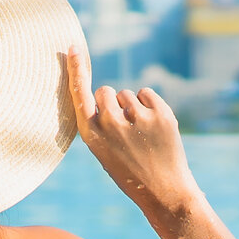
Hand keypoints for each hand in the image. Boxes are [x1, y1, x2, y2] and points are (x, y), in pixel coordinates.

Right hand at [63, 50, 203, 215]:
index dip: (76, 69)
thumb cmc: (130, 171)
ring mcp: (138, 119)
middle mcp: (112, 125)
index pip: (80, 94)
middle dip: (113, 102)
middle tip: (124, 127)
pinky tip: (153, 127)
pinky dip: (149, 105)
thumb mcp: (105, 150)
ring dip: (133, 106)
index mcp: (92, 136)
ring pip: (127, 93)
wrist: (164, 192)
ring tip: (141, 133)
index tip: (73, 46)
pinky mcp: (161, 115)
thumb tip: (107, 92)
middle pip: (106, 91)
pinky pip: (146, 94)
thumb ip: (101, 122)